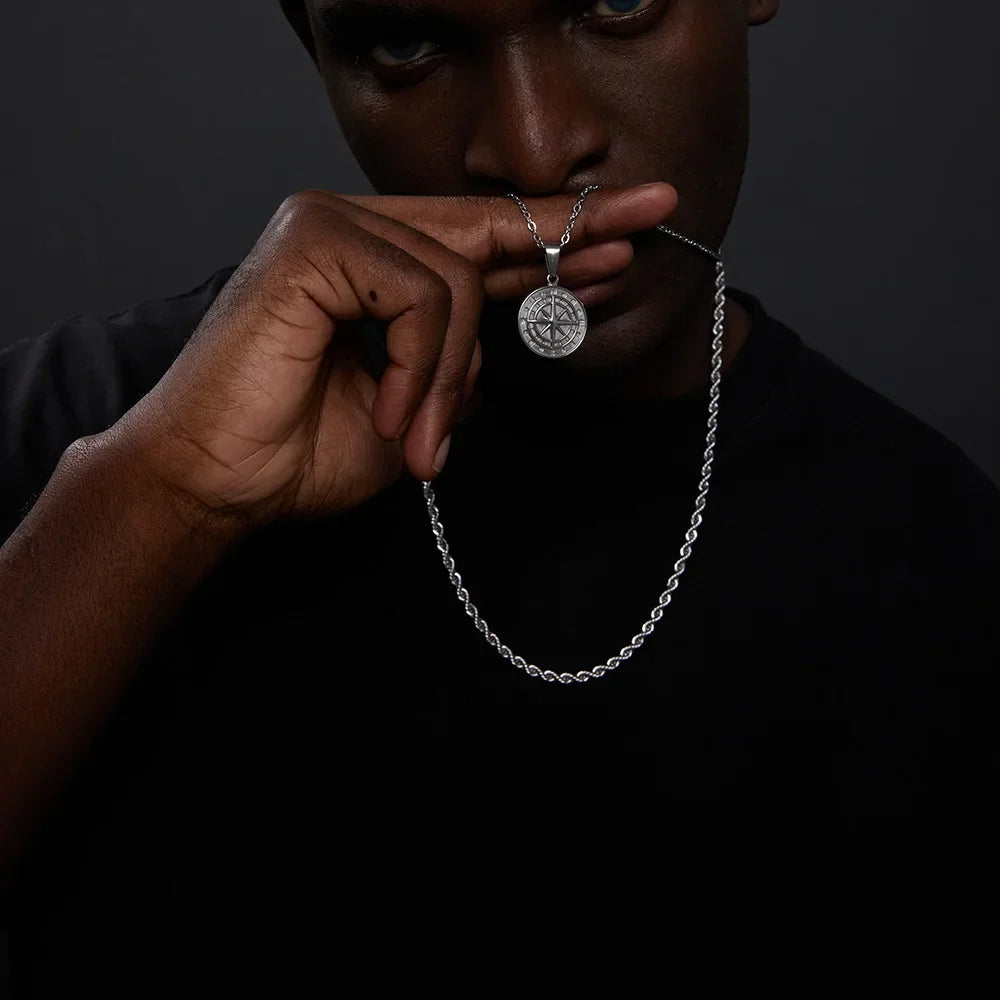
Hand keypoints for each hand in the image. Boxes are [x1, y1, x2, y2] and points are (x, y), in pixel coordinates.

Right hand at [109, 183, 677, 533]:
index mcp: (374, 267)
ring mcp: (329, 226)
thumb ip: (454, 371)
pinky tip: (396, 415)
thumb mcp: (412, 413)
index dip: (554, 241)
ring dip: (452, 375)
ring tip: (422, 438)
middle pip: (485, 223)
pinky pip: (420, 295)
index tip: (623, 235)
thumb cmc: (298, 453)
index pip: (479, 244)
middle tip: (654, 209)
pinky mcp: (312, 242)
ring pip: (454, 279)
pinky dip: (421, 366)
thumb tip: (496, 351)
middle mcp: (352, 230)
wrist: (219, 483)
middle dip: (572, 227)